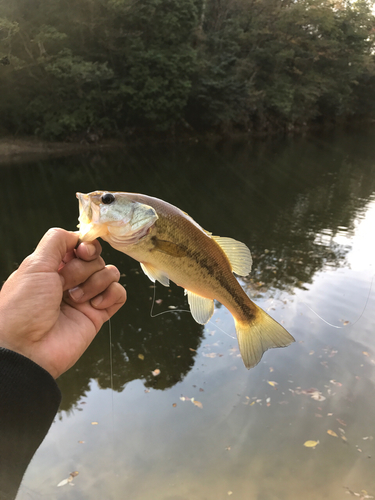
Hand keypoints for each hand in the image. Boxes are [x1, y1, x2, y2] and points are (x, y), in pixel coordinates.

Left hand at [0, 228, 125, 377]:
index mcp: (53, 267)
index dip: (86, 245)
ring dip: (95, 282)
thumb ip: (56, 241)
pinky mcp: (98, 314)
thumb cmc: (23, 307)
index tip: (82, 252)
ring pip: (110, 273)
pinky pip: (119, 294)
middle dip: (83, 269)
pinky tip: (95, 305)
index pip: (80, 245)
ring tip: (75, 300)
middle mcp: (70, 280)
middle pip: (96, 258)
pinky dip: (110, 295)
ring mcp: (86, 297)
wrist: (26, 349)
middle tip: (65, 285)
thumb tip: (78, 234)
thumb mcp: (34, 265)